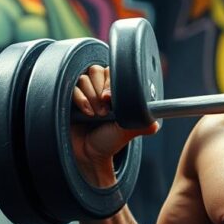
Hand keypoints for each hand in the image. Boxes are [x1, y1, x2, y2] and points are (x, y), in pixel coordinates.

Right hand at [71, 65, 158, 185]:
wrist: (89, 153)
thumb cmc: (110, 141)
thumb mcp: (128, 132)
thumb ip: (141, 124)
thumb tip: (154, 124)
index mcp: (116, 90)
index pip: (113, 71)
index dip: (111, 83)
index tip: (111, 100)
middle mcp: (99, 87)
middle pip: (96, 70)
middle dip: (99, 92)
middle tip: (104, 112)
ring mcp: (84, 91)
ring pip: (84, 78)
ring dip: (90, 97)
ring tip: (95, 115)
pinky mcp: (69, 96)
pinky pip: (72, 86)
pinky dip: (80, 99)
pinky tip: (85, 114)